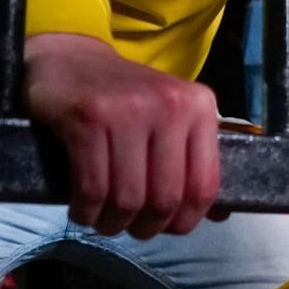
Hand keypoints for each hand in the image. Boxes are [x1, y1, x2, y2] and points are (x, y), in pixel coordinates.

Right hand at [24, 33, 220, 238]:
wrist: (69, 60)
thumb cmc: (123, 99)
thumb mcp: (169, 120)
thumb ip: (193, 162)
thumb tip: (219, 215)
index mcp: (200, 106)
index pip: (204, 185)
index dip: (185, 221)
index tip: (167, 228)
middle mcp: (170, 104)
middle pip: (165, 198)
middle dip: (146, 227)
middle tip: (130, 227)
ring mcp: (129, 109)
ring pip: (128, 198)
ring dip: (113, 223)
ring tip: (104, 221)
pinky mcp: (89, 116)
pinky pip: (93, 187)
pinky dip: (86, 211)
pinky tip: (83, 210)